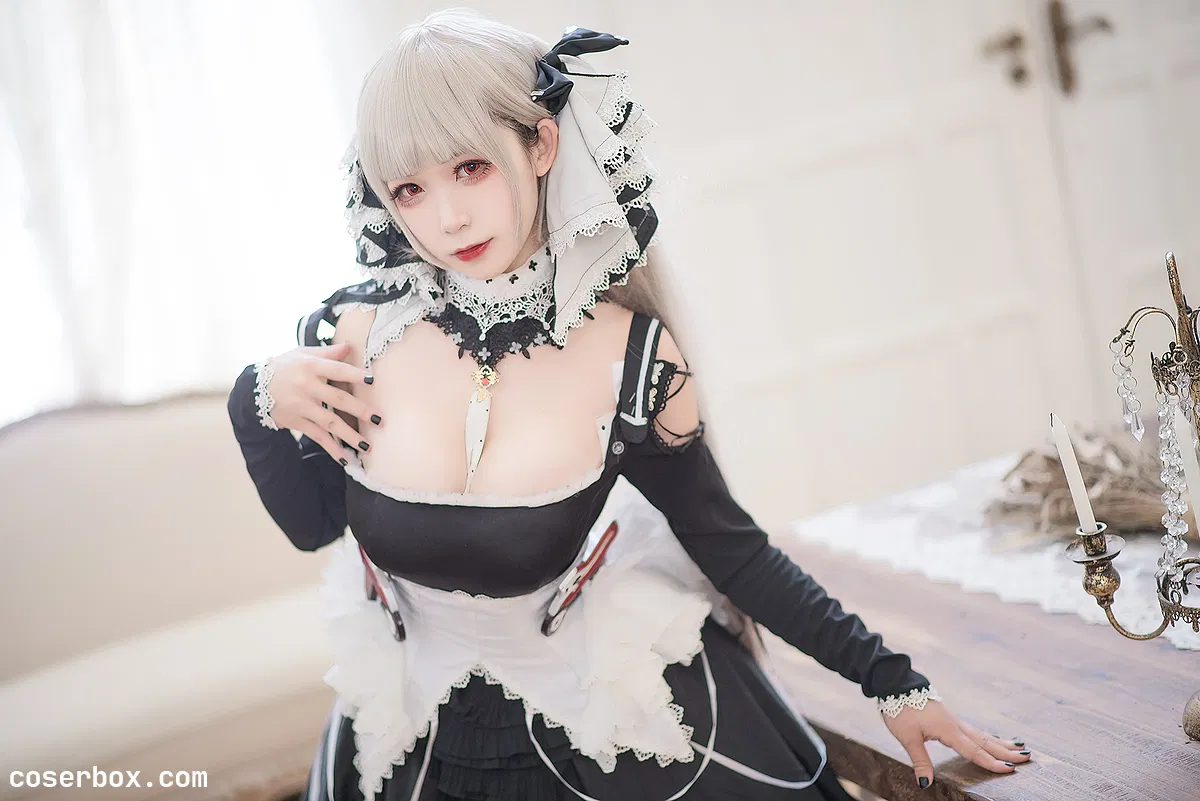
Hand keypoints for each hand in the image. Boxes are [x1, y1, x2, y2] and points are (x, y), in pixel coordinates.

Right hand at [261, 342, 380, 461]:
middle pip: (337, 399)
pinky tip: (347, 458)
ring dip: (349, 435)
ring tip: (367, 446)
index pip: (336, 370)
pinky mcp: (297, 422)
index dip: (354, 375)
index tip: (372, 381)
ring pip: (329, 422)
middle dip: (359, 410)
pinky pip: (318, 436)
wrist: (254, 388)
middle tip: (379, 420)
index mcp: (310, 366)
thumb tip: (350, 346)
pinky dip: (332, 448)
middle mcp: (306, 386)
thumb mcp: (302, 354)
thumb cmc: (285, 367)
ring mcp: (301, 406)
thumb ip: (327, 352)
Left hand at [883, 698, 1030, 789]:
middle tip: (1028, 757)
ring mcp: (953, 720)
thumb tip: (925, 783)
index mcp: (948, 731)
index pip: (973, 750)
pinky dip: (986, 736)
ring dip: (1000, 742)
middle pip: (984, 741)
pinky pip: (973, 729)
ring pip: (981, 734)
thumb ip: (919, 760)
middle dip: (1006, 751)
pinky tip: (990, 738)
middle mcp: (955, 725)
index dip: (991, 762)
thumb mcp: (906, 737)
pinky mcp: (948, 717)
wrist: (896, 684)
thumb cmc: (900, 709)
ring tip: (1019, 747)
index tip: (1010, 769)